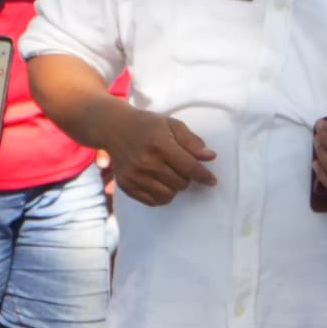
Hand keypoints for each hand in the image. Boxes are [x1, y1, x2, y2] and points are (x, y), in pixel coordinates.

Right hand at [100, 109, 216, 206]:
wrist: (114, 128)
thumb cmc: (148, 126)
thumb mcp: (172, 125)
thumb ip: (192, 142)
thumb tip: (210, 157)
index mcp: (159, 144)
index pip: (189, 167)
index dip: (204, 175)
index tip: (212, 180)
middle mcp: (146, 162)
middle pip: (181, 183)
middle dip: (186, 177)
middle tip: (179, 167)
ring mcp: (134, 176)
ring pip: (168, 195)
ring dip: (174, 187)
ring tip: (169, 174)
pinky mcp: (126, 186)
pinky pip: (153, 201)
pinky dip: (161, 195)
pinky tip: (159, 182)